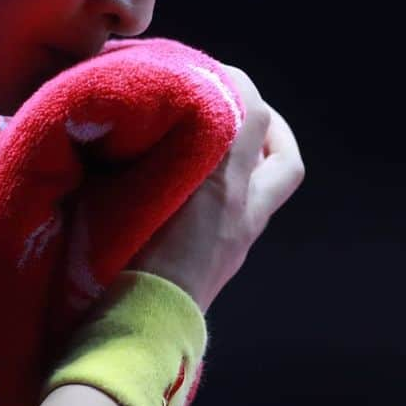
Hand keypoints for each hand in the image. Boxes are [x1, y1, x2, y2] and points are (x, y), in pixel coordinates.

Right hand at [127, 63, 305, 313]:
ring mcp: (239, 243)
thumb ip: (131, 154)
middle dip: (269, 129)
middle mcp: (242, 213)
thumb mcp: (121, 194)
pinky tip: (198, 186)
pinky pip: (247, 213)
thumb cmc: (126, 261)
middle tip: (236, 110)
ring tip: (218, 144)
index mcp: (223, 190)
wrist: (139, 332)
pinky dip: (233, 189)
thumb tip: (122, 122)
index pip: (253, 119)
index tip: (215, 73)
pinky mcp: (225, 265)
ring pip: (269, 189)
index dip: (239, 87)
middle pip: (284, 161)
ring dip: (253, 160)